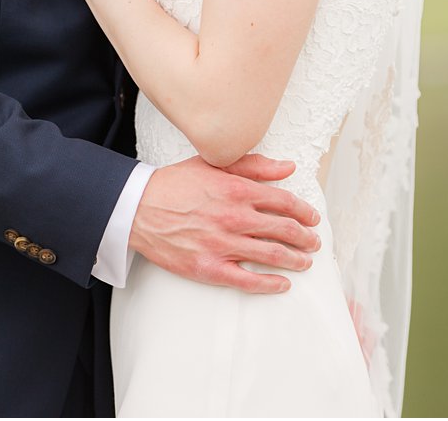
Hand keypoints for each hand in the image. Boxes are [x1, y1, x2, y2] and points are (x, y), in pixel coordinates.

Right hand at [129, 155, 321, 293]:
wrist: (135, 208)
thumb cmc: (172, 185)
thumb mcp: (210, 164)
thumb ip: (252, 165)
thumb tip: (288, 168)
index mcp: (235, 190)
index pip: (284, 202)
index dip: (304, 211)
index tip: (312, 218)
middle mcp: (233, 218)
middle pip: (285, 230)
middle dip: (306, 238)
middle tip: (312, 242)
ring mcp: (222, 244)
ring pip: (273, 256)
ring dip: (296, 260)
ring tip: (304, 262)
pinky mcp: (209, 267)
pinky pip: (249, 281)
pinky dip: (271, 284)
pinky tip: (282, 283)